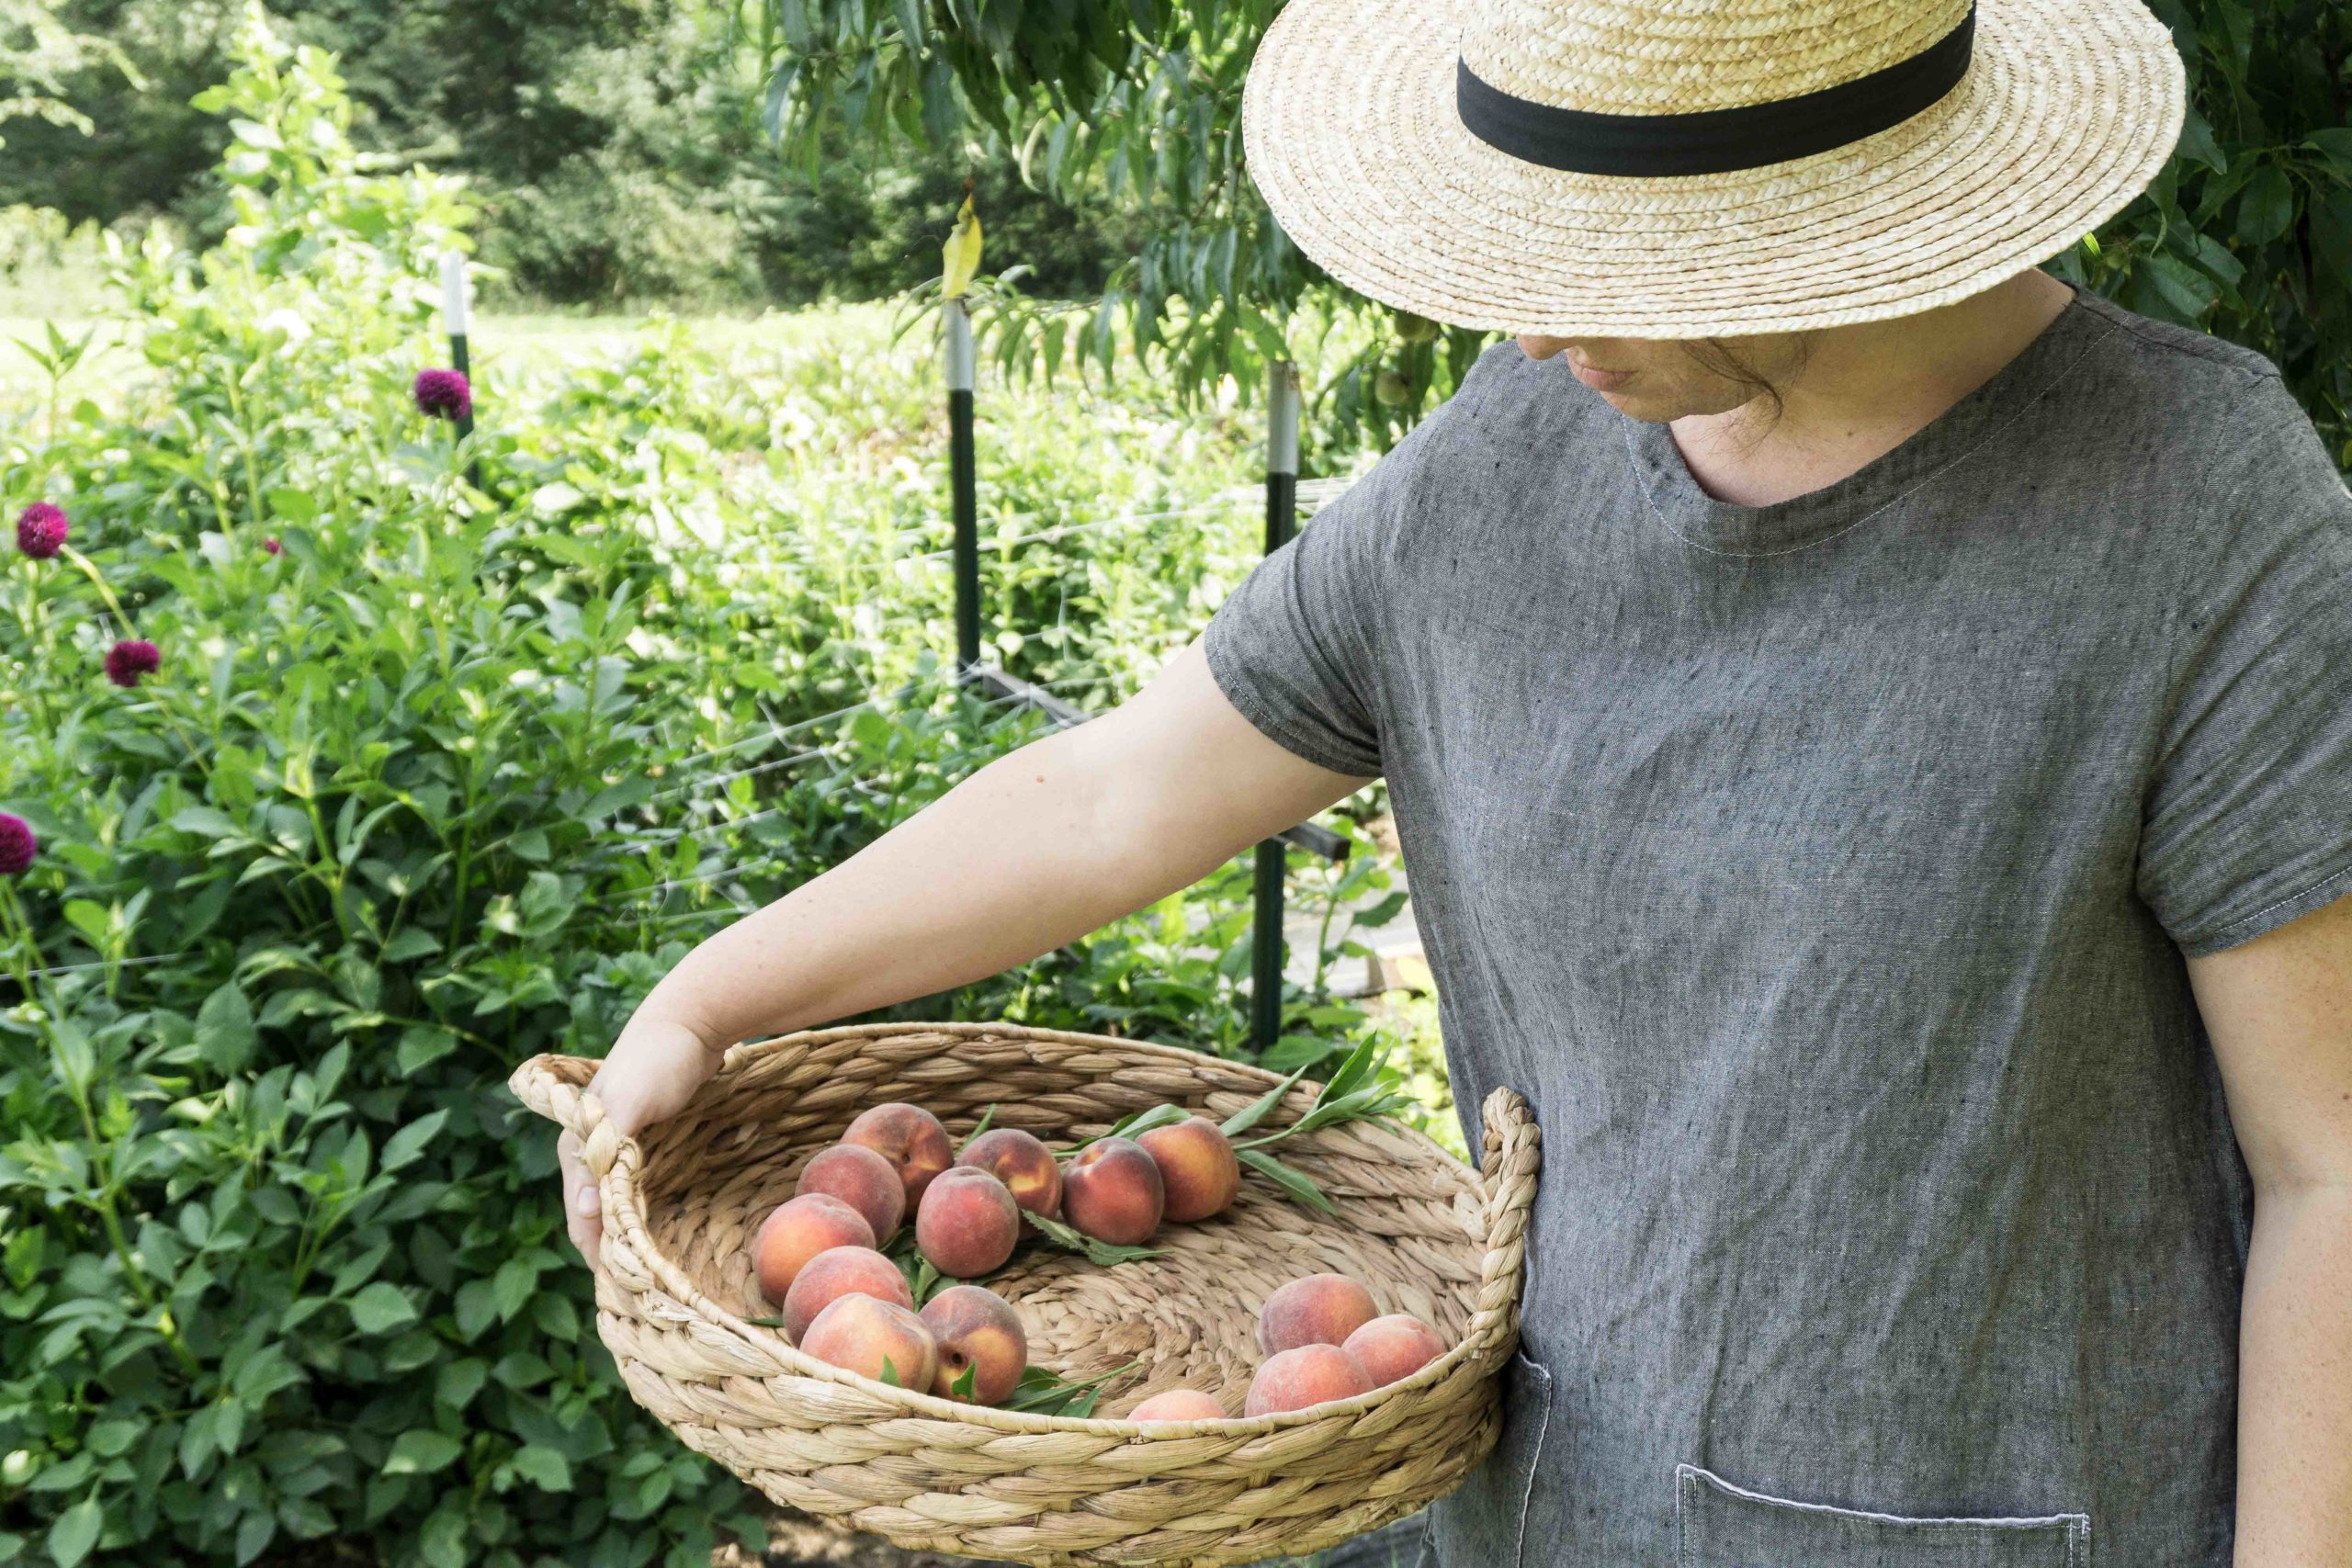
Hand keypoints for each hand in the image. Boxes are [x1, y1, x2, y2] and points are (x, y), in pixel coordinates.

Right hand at [559, 1011, 728, 1266]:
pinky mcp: (646, 1149)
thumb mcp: (632, 1099)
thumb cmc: (659, 1059)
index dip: (600, 1253)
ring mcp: (618, 1152)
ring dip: (632, 1241)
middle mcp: (591, 1154)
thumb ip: (608, 1146)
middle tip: (646, 1296)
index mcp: (577, 1146)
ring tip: (657, 1280)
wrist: (691, 1022)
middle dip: (614, 1256)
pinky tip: (671, 1239)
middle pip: (596, 1220)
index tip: (629, 1290)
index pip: (582, 1216)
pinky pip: (642, 1193)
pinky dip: (649, 1218)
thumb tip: (590, 1208)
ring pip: (619, 1211)